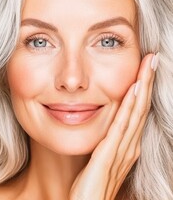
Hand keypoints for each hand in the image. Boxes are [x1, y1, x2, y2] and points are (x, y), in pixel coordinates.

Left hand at [69, 53, 158, 199]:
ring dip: (142, 87)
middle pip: (140, 108)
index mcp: (126, 146)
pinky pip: (121, 127)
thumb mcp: (99, 159)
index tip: (145, 67)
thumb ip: (104, 144)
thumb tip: (103, 127)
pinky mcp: (109, 156)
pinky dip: (128, 107)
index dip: (142, 89)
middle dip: (147, 81)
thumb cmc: (90, 186)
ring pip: (135, 113)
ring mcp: (122, 151)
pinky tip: (132, 90)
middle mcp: (128, 146)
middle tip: (152, 57)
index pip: (136, 112)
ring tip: (147, 65)